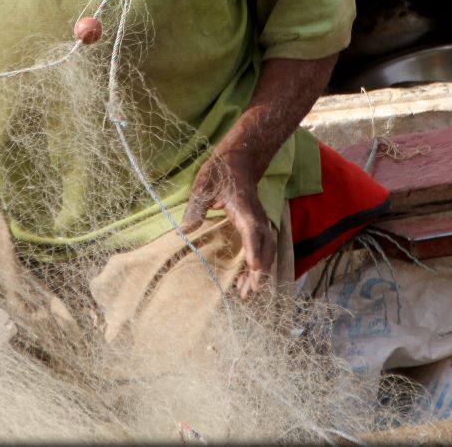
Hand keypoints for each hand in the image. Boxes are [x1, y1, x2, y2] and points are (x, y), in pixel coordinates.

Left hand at [181, 146, 275, 299]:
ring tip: (246, 291)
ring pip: (267, 250)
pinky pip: (263, 247)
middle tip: (248, 292)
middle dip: (260, 271)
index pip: (252, 232)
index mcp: (244, 208)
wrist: (239, 159)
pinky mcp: (258, 225)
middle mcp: (257, 217)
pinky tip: (248, 276)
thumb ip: (196, 208)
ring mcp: (260, 221)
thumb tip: (184, 229)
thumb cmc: (220, 171)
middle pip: (265, 247)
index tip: (254, 268)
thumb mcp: (203, 186)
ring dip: (260, 271)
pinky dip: (260, 263)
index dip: (254, 250)